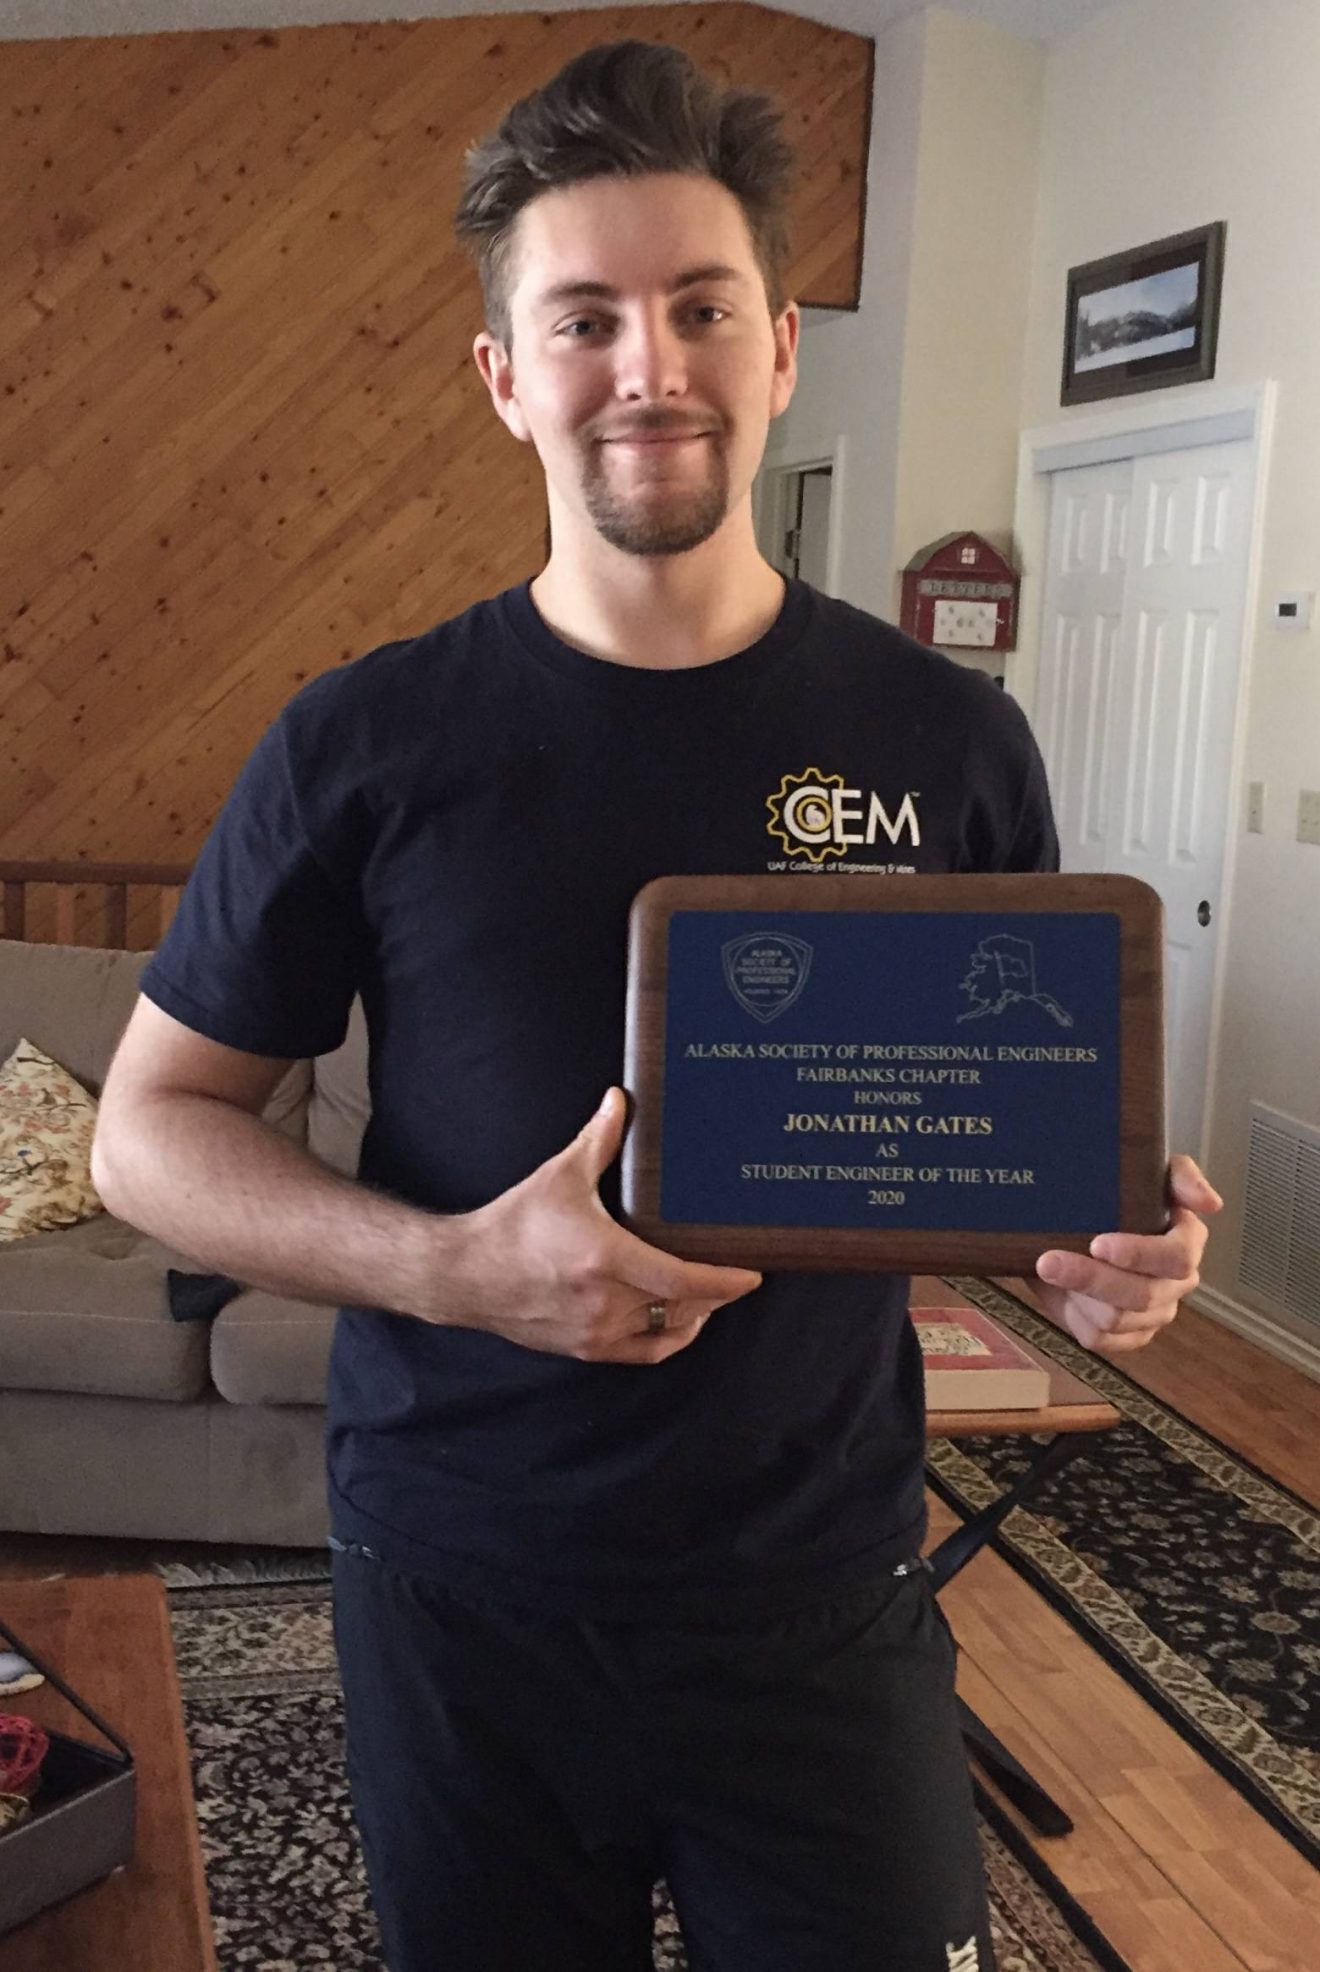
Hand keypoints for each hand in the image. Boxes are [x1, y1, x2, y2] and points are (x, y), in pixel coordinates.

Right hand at [441, 1087, 762, 1362]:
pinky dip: (668, 1338)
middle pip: (682, 1307)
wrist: (466, 1274)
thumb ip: (598, 1139)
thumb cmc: (513, 1225)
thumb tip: (620, 1099)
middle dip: (715, 1293)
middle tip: (735, 1273)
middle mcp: (604, 1302)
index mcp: (605, 1259)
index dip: (723, 1282)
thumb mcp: (560, 1176)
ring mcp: (595, 1330)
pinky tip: (681, 1320)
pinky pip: (643, 1352)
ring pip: (665, 1330)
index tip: (751, 1275)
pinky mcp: (585, 1348)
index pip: (682, 1281)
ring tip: (711, 1292)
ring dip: (694, 1313)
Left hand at [1032, 1155, 1222, 1354]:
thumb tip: (1209, 1204)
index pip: (1179, 1257)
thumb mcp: (1150, 1172)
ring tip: (1046, 1269)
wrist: (1078, 1221)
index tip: (1098, 1243)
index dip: (1140, 1254)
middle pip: (1143, 1294)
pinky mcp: (1126, 1335)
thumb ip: (1182, 1178)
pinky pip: (1102, 1340)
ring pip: (1117, 1319)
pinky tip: (1059, 1296)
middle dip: (1093, 1278)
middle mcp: (1176, 1283)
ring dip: (1077, 1296)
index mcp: (1187, 1242)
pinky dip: (1075, 1319)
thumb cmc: (1120, 1195)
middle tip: (1050, 1260)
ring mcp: (1153, 1313)